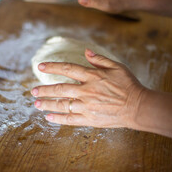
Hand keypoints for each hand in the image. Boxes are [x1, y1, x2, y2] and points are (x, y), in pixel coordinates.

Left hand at [31, 49, 146, 127]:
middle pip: (60, 89)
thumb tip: (85, 51)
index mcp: (93, 76)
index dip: (53, 67)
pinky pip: (70, 120)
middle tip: (33, 90)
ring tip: (36, 103)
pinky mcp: (90, 119)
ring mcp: (87, 106)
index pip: (68, 69)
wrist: (138, 107)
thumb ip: (99, 59)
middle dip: (44, 89)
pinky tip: (48, 117)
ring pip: (62, 105)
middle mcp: (87, 91)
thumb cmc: (129, 85)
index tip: (40, 67)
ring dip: (47, 104)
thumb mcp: (117, 67)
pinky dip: (58, 119)